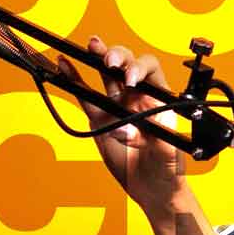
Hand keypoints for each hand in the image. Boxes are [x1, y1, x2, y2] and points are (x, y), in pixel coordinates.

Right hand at [55, 37, 188, 216]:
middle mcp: (138, 96)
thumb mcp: (169, 154)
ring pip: (105, 75)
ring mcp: (117, 105)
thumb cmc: (168, 169)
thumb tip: (135, 125)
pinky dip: (74, 81)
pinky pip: (85, 97)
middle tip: (110, 62)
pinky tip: (64, 66)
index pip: (150, 70)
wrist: (152, 188)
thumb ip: (157, 138)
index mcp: (159, 98)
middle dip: (118, 58)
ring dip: (97, 58)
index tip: (130, 80)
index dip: (140, 69)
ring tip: (90, 46)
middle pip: (127, 65)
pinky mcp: (100, 119)